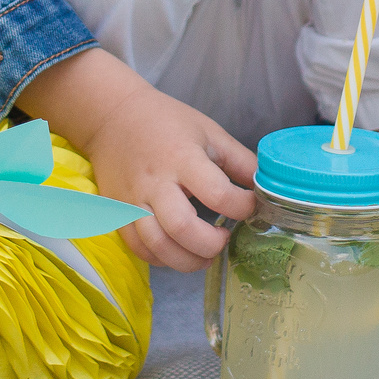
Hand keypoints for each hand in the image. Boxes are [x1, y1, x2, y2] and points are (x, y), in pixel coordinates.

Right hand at [17, 49, 256, 270]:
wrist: (112, 117)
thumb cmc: (166, 122)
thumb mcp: (209, 132)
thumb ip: (240, 161)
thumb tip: (266, 188)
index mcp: (182, 157)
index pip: (217, 194)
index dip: (242, 207)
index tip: (251, 207)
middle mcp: (155, 182)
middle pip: (181, 227)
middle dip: (210, 245)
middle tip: (224, 239)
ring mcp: (132, 201)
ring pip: (157, 245)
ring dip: (187, 260)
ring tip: (205, 255)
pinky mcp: (117, 213)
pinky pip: (138, 248)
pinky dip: (161, 259)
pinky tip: (178, 252)